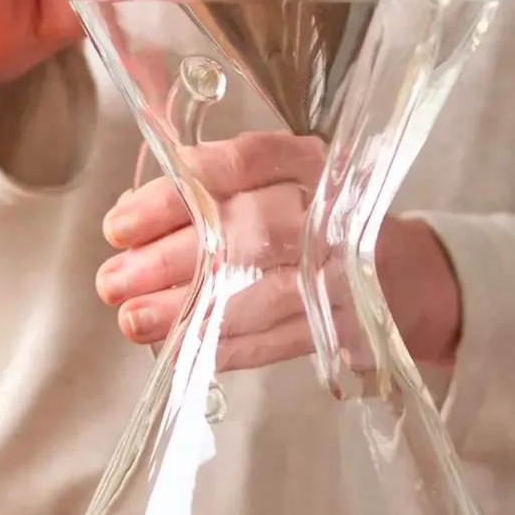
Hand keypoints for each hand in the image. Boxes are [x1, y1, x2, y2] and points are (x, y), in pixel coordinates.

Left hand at [95, 132, 461, 371]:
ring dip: (191, 310)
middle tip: (112, 282)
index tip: (119, 223)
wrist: (403, 274)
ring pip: (263, 290)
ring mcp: (345, 272)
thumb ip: (204, 195)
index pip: (240, 164)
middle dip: (170, 259)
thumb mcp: (270, 187)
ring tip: (134, 321)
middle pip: (249, 231)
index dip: (175, 192)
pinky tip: (179, 351)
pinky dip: (226, 347)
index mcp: (306, 162)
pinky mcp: (347, 324)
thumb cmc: (310, 221)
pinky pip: (281, 339)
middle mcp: (330, 211)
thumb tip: (127, 217)